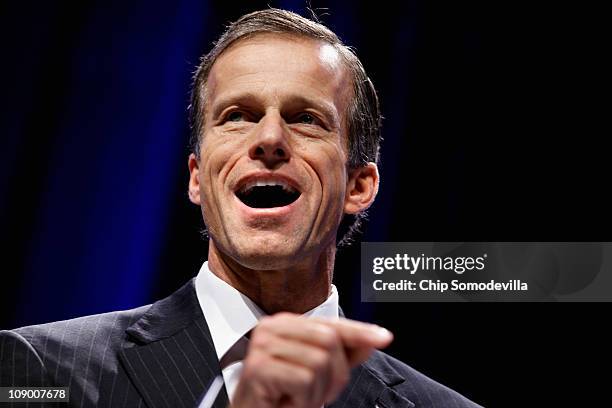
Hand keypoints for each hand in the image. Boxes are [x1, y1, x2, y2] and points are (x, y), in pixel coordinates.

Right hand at [231, 313, 392, 407]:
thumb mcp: (319, 375)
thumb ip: (344, 355)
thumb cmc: (281, 398)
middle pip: (329, 341)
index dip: (359, 332)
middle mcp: (271, 328)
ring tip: (296, 399)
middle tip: (313, 394)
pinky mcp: (258, 367)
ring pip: (319, 361)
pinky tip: (286, 403)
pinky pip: (303, 380)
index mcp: (285, 324)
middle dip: (333, 374)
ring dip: (316, 391)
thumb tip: (375, 337)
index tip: (384, 337)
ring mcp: (262, 345)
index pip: (330, 324)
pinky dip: (302, 400)